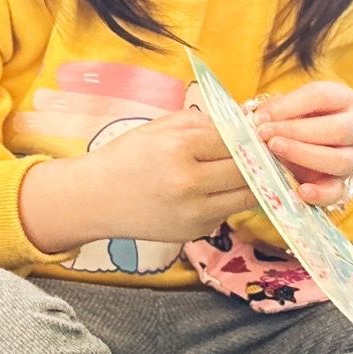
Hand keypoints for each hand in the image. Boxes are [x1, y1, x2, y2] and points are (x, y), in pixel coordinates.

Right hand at [21, 110, 252, 252]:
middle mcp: (190, 182)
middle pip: (248, 168)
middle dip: (256, 158)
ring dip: (250, 182)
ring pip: (248, 194)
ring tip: (242, 171)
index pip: (235, 139)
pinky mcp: (197, 231)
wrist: (93, 199)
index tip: (255, 134)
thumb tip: (241, 125)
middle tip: (259, 152)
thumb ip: (199, 122)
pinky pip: (228, 211)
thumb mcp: (156, 128)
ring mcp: (195, 211)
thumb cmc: (124, 158)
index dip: (248, 136)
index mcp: (178, 148)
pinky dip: (227, 200)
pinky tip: (210, 192)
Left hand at [254, 81, 352, 206]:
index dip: (289, 106)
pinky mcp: (343, 183)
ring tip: (274, 150)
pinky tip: (301, 191)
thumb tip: (255, 119)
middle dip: (296, 132)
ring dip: (303, 155)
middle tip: (265, 134)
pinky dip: (320, 194)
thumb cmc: (296, 115)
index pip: (322, 97)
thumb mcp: (288, 105)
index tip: (260, 117)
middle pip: (337, 130)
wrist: (308, 138)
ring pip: (340, 160)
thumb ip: (274, 109)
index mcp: (344, 100)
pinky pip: (337, 192)